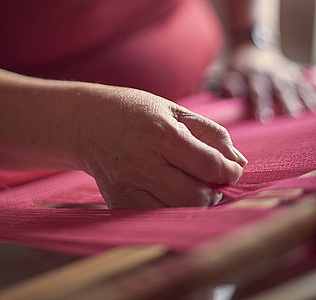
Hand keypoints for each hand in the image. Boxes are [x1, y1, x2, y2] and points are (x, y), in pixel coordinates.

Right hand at [76, 87, 245, 208]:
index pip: (208, 164)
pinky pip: (156, 217)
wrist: (88, 122)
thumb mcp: (174, 110)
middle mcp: (143, 161)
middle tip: (212, 181)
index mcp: (160, 133)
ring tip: (194, 186)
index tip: (233, 171)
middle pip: (196, 195)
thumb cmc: (136, 112)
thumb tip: (239, 162)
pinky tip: (170, 193)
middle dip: (214, 191)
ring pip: (178, 211)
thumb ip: (210, 133)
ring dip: (195, 203)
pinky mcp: (118, 201)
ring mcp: (128, 184)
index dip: (229, 171)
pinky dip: (171, 209)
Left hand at [218, 44, 315, 120]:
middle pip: (264, 89)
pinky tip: (313, 106)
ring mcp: (277, 72)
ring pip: (285, 86)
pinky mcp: (290, 71)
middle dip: (266, 103)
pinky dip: (308, 93)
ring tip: (296, 114)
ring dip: (291, 99)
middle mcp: (260, 73)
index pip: (239, 87)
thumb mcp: (217, 68)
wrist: (248, 40)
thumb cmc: (231, 63)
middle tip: (267, 118)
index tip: (251, 114)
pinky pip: (301, 82)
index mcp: (241, 73)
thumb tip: (204, 94)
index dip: (242, 98)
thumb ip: (213, 82)